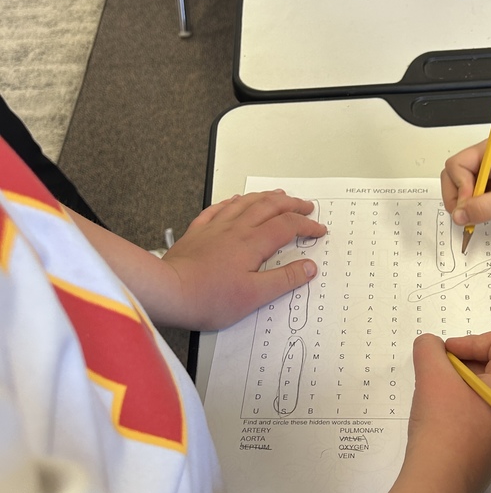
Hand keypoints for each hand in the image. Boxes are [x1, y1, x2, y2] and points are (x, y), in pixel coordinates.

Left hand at [162, 190, 326, 329]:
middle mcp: (236, 228)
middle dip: (291, 204)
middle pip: (269, 207)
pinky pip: (218, 208)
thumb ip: (284, 279)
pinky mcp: (198, 232)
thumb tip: (309, 267)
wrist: (168, 291)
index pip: (287, 226)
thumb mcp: (254, 296)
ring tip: (278, 195)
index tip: (319, 230)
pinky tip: (236, 200)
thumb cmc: (209, 298)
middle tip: (306, 205)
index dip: (306, 226)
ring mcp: (215, 227)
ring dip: (265, 197)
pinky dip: (232, 201)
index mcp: (252, 242)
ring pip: (245, 203)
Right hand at [403, 331, 490, 492]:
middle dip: (463, 361)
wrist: (438, 486)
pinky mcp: (489, 444)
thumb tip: (431, 346)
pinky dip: (457, 404)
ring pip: (484, 387)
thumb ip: (430, 349)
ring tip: (434, 395)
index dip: (472, 340)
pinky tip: (437, 416)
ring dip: (456, 383)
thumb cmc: (443, 429)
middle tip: (437, 373)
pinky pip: (478, 410)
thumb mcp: (433, 376)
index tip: (446, 356)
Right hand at [441, 138, 490, 226]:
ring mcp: (485, 168)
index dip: (459, 188)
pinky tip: (486, 209)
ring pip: (458, 184)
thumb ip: (487, 207)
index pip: (457, 165)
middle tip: (467, 214)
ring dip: (464, 202)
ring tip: (480, 212)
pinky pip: (469, 192)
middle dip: (457, 196)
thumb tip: (460, 215)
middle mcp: (485, 156)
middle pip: (452, 174)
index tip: (468, 207)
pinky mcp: (488, 180)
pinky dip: (472, 205)